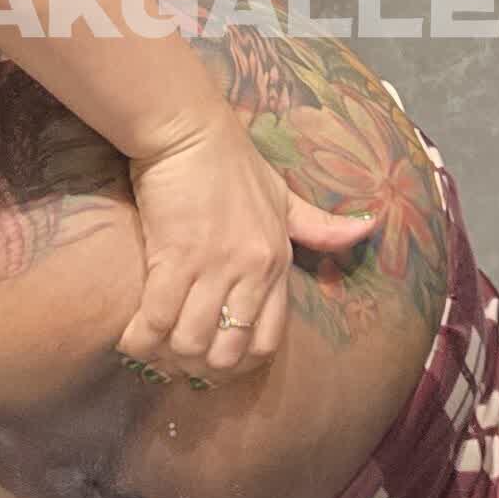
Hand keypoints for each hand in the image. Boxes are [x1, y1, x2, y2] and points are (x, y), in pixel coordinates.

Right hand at [116, 116, 380, 383]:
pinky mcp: (174, 256)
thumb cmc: (232, 161)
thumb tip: (369, 228)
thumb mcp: (283, 196)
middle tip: (176, 361)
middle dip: (200, 368)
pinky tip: (129, 339)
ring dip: (167, 356)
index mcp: (277, 262)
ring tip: (150, 350)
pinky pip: (157, 319)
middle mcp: (251, 270)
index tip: (215, 362)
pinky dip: (140, 338)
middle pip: (228, 351)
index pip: (267, 340)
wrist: (188, 129)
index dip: (239, 364)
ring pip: (191, 342)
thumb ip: (319, 224)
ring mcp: (214, 266)